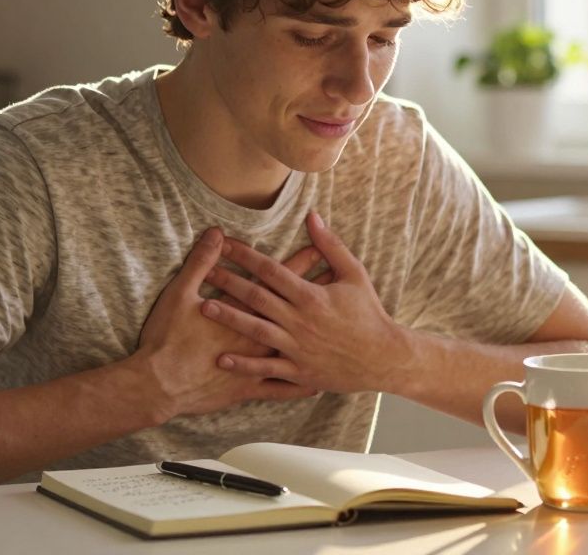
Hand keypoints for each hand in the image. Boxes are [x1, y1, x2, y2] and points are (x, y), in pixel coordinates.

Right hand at [135, 228, 326, 417]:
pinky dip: (299, 387)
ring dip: (314, 338)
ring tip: (336, 331)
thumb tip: (216, 234)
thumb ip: (201, 262)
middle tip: (337, 284)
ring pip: (293, 348)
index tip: (319, 251)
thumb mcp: (180, 293)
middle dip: (316, 294)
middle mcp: (256, 337)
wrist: (159, 384)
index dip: (299, 264)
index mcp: (243, 311)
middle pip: (293, 310)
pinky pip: (281, 389)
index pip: (277, 281)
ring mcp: (255, 365)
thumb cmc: (167, 338)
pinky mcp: (248, 389)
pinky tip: (316, 386)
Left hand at [201, 212, 410, 393]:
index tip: (223, 244)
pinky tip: (223, 359)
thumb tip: (312, 216)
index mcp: (311, 295)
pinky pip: (267, 369)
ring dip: (229, 319)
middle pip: (257, 297)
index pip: (271, 270)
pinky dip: (245, 365)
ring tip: (204, 308)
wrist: (383, 358)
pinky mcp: (299, 371)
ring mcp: (297, 347)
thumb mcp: (355, 274)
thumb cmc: (369, 313)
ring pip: (256, 331)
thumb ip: (331, 245)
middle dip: (228, 282)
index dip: (245, 255)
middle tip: (204, 271)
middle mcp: (300, 320)